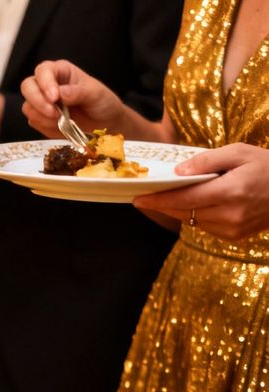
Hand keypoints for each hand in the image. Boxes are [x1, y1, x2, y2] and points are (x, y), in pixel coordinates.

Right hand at [20, 59, 127, 136]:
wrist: (104, 124)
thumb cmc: (102, 103)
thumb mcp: (96, 94)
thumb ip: (79, 92)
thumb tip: (61, 93)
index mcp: (60, 71)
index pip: (43, 71)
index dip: (45, 83)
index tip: (54, 98)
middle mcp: (46, 84)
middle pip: (27, 87)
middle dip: (38, 101)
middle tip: (54, 113)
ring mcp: (41, 101)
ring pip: (28, 107)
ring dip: (43, 117)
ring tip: (62, 121)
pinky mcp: (39, 118)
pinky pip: (34, 121)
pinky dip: (45, 126)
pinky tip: (60, 126)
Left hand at [133, 143, 268, 240]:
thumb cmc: (267, 165)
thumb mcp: (239, 152)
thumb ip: (207, 161)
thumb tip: (178, 172)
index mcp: (230, 191)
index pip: (184, 198)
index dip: (158, 199)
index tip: (137, 198)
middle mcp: (230, 214)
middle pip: (183, 211)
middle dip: (163, 204)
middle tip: (146, 196)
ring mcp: (232, 229)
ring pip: (191, 221)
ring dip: (179, 210)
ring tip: (170, 197)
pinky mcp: (234, 236)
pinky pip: (204, 227)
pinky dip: (196, 216)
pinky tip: (197, 204)